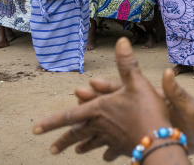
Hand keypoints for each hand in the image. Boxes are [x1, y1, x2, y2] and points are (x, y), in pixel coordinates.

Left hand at [33, 38, 171, 160]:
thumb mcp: (137, 82)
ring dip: (82, 146)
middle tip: (52, 149)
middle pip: (77, 134)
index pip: (69, 116)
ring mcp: (111, 139)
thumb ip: (127, 63)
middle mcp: (100, 126)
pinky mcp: (122, 147)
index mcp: (99, 110)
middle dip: (63, 141)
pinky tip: (105, 156)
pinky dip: (106, 152)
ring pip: (91, 143)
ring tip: (75, 150)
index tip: (35, 129)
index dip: (51, 122)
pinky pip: (110, 150)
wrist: (159, 139)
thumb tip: (121, 40)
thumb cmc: (146, 109)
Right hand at [74, 70, 193, 155]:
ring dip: (94, 132)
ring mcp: (143, 124)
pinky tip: (96, 155)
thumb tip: (168, 71)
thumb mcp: (188, 105)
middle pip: (112, 107)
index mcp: (152, 97)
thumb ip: (175, 90)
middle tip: (73, 106)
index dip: (106, 87)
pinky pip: (120, 143)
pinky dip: (107, 147)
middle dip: (92, 108)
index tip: (88, 84)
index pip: (124, 89)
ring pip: (112, 128)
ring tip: (75, 140)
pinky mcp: (145, 139)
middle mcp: (144, 109)